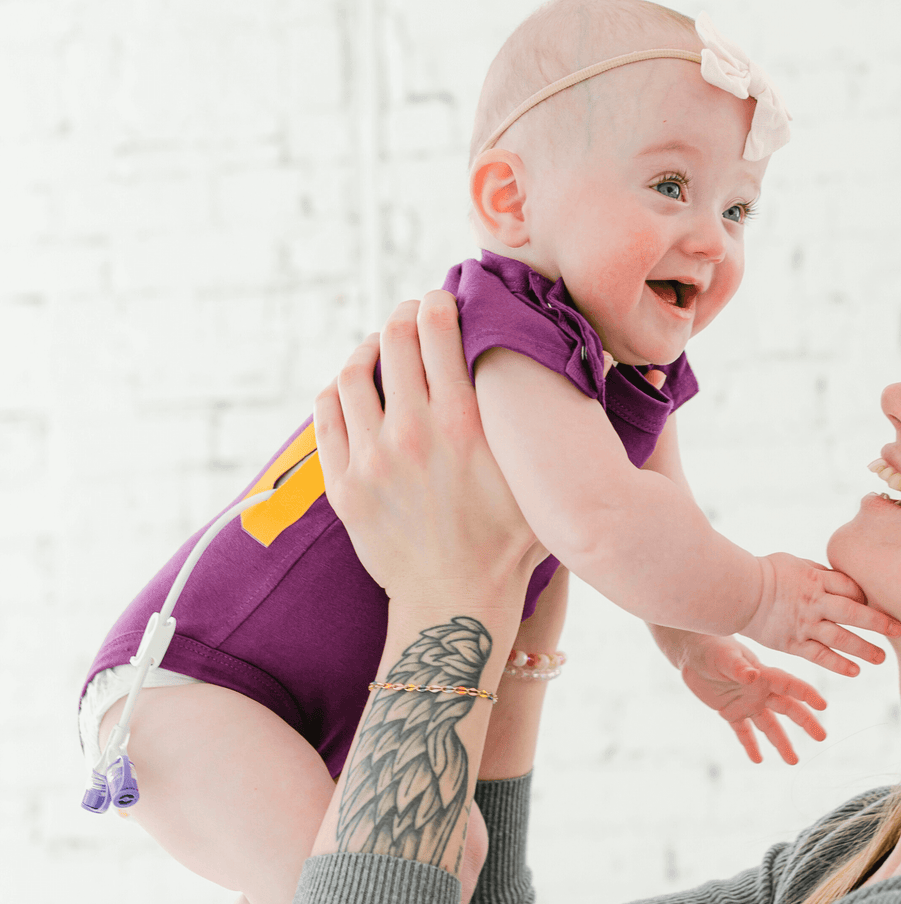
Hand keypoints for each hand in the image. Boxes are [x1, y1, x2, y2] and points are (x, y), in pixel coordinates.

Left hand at [314, 291, 545, 608]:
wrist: (456, 602)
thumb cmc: (509, 543)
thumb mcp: (538, 479)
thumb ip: (541, 425)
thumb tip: (571, 373)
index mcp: (463, 422)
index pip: (437, 327)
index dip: (437, 302)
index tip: (442, 301)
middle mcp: (412, 432)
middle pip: (392, 336)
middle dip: (403, 315)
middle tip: (411, 318)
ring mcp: (371, 459)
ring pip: (352, 371)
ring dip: (367, 349)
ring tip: (379, 350)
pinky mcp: (344, 485)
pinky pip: (326, 414)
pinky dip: (337, 389)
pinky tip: (353, 389)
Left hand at [674, 633, 826, 764]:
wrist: (692, 652)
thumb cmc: (712, 648)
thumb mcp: (724, 656)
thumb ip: (738, 667)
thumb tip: (753, 675)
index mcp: (763, 674)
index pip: (790, 685)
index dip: (806, 694)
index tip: (823, 706)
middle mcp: (760, 691)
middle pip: (787, 708)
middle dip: (805, 722)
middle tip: (821, 737)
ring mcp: (747, 703)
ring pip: (769, 725)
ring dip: (781, 742)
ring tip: (793, 761)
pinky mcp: (730, 712)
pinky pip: (743, 732)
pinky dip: (750, 745)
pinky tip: (757, 760)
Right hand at [740, 554, 900, 676]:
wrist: (736, 593)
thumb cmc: (764, 573)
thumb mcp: (795, 563)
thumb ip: (819, 573)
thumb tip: (839, 580)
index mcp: (815, 579)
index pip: (850, 587)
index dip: (866, 595)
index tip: (877, 602)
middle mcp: (813, 602)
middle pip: (853, 612)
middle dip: (879, 622)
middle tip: (899, 629)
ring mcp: (803, 624)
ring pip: (841, 638)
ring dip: (864, 648)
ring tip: (882, 658)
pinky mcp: (792, 643)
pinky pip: (820, 656)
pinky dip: (839, 664)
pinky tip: (855, 671)